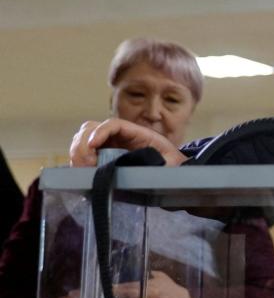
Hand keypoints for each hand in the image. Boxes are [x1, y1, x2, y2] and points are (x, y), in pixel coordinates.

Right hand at [70, 118, 186, 167]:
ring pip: (83, 138)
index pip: (113, 124)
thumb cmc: (171, 166)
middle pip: (91, 128)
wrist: (172, 173)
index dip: (100, 132)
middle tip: (87, 164)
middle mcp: (119, 136)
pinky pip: (82, 153)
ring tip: (83, 168)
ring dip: (78, 152)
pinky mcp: (101, 157)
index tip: (93, 146)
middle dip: (84, 144)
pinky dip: (77, 160)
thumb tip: (145, 166)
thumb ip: (160, 162)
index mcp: (136, 133)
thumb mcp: (170, 162)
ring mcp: (108, 145)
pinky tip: (81, 171)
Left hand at [114, 271, 194, 297]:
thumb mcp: (162, 277)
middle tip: (105, 296)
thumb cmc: (172, 290)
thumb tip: (140, 273)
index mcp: (148, 287)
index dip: (116, 287)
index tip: (109, 287)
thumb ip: (150, 274)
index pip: (127, 286)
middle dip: (113, 297)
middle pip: (124, 297)